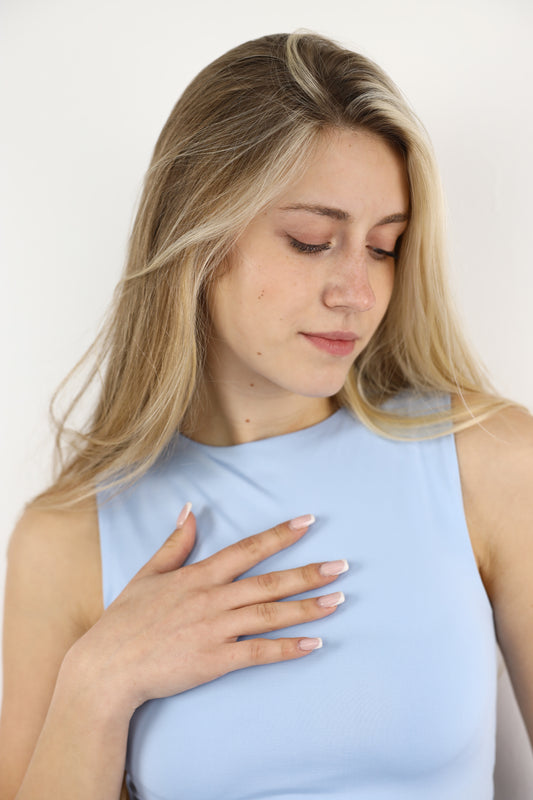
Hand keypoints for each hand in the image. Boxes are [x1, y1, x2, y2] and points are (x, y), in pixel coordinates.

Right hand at [70, 505, 347, 712]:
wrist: (108, 667)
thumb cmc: (126, 620)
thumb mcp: (148, 574)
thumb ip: (175, 542)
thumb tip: (191, 509)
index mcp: (198, 575)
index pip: (247, 549)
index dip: (279, 535)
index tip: (308, 522)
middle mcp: (212, 599)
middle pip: (269, 582)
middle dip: (308, 572)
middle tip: (341, 566)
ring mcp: (215, 630)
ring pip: (270, 615)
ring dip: (307, 608)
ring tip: (339, 600)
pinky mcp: (215, 661)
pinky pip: (259, 653)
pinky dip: (288, 648)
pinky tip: (314, 643)